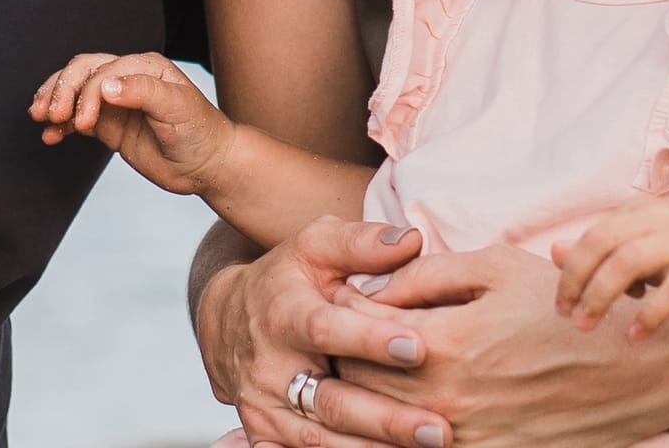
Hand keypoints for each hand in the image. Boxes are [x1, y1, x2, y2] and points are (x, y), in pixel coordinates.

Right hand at [31, 51, 233, 195]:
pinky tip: (50, 136)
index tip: (84, 122)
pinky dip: (60, 125)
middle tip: (49, 114)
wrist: (207, 165)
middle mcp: (126, 78)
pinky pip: (76, 119)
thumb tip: (105, 85)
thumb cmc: (199, 132)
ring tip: (39, 118)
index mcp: (143, 66)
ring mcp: (115, 102)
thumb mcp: (178, 108)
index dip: (87, 93)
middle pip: (81, 71)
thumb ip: (142, 92)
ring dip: (53, 101)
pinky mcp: (108, 124)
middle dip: (61, 89)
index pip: (102, 70)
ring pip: (73, 91)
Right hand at [194, 216, 444, 446]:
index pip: (326, 329)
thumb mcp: (315, 247)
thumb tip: (410, 240)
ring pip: (321, 441)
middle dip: (386, 418)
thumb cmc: (287, 279)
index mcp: (283, 314)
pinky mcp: (265, 437)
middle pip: (331, 401)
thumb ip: (361, 242)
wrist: (228, 321)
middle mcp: (269, 368)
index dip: (369, 340)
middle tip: (440, 429)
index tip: (417, 347)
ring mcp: (266, 409)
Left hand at [333, 244, 668, 446]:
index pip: (358, 329)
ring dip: (368, 395)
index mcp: (447, 343)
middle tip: (335, 331)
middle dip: (343, 352)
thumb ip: (425, 274)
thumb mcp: (495, 266)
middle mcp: (451, 400)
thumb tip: (370, 281)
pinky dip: (407, 427)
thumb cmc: (565, 307)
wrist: (640, 368)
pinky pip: (428, 446)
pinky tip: (406, 404)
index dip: (340, 308)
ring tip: (362, 368)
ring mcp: (471, 438)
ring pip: (387, 422)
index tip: (333, 293)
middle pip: (361, 381)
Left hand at [554, 198, 668, 340]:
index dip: (570, 269)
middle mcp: (657, 219)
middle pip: (601, 244)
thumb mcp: (645, 246)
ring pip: (627, 261)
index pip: (591, 237)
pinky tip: (634, 336)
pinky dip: (649, 314)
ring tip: (588, 326)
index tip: (560, 302)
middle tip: (566, 316)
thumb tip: (553, 251)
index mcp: (638, 212)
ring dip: (601, 295)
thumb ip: (603, 249)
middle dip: (577, 281)